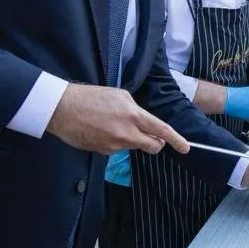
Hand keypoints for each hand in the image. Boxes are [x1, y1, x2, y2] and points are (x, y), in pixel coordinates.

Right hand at [47, 84, 189, 154]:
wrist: (63, 109)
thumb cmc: (90, 97)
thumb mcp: (119, 95)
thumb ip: (135, 109)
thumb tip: (142, 121)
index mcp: (133, 116)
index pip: (161, 131)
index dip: (176, 140)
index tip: (185, 147)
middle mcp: (127, 134)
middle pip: (152, 146)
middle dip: (155, 143)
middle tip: (152, 137)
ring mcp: (114, 146)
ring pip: (132, 146)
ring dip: (129, 138)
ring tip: (110, 123)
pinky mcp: (103, 152)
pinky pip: (115, 148)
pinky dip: (113, 141)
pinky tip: (100, 130)